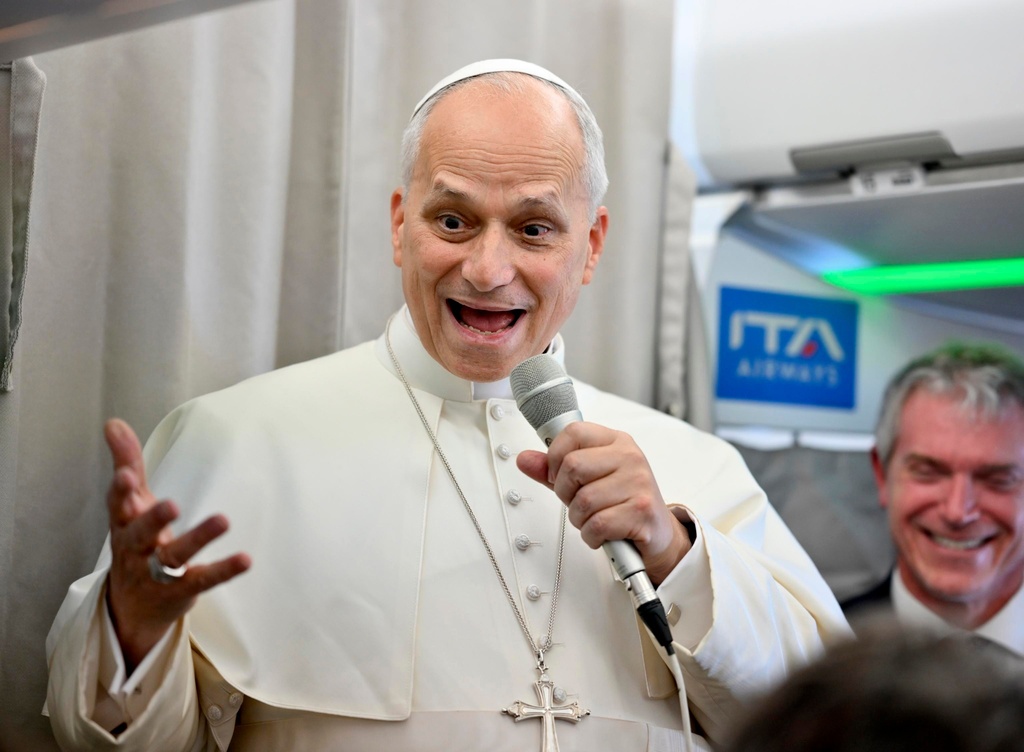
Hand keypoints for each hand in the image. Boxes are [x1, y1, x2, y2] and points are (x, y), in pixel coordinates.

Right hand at [104, 418, 250, 670]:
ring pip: (174, 556)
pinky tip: (246, 559)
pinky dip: (224, 569)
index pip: (117, 505)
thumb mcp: (129, 502)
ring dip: (198, 538)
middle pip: (141, 533)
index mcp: (123, 522)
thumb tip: (113, 422)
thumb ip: (127, 461)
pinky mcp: (182, 588)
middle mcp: (136, 548)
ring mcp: (157, 572)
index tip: (125, 476)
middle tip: (172, 504)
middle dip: (154, 519)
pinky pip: (203, 578)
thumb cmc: (135, 539)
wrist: (132, 606)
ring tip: (223, 520)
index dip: (121, 491)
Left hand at [516, 422, 690, 584]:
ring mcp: (638, 483)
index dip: (555, 457)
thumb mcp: (587, 480)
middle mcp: (630, 456)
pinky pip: (596, 524)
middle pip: (572, 467)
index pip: (573, 432)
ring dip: (579, 519)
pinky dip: (591, 536)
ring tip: (593, 519)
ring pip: (583, 500)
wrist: (658, 534)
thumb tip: (524, 459)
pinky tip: (602, 534)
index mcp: (616, 441)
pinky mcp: (641, 511)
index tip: (558, 475)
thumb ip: (554, 470)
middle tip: (578, 503)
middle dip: (565, 493)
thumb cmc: (622, 503)